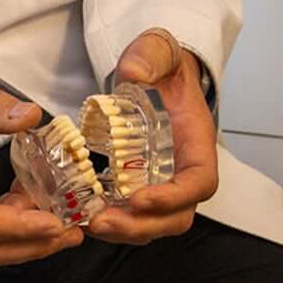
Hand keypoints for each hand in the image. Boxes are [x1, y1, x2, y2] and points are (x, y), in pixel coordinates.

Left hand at [87, 29, 218, 244]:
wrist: (155, 73)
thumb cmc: (163, 66)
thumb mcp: (159, 51)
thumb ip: (150, 56)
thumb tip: (134, 73)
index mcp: (195, 143)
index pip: (199, 183)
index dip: (174, 198)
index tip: (140, 199)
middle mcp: (181, 170)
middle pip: (176, 216)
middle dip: (141, 225)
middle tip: (103, 222)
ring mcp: (160, 182)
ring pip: (153, 223)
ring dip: (123, 231)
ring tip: (90, 225)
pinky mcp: (136, 186)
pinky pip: (130, 215)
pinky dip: (111, 223)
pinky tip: (83, 220)